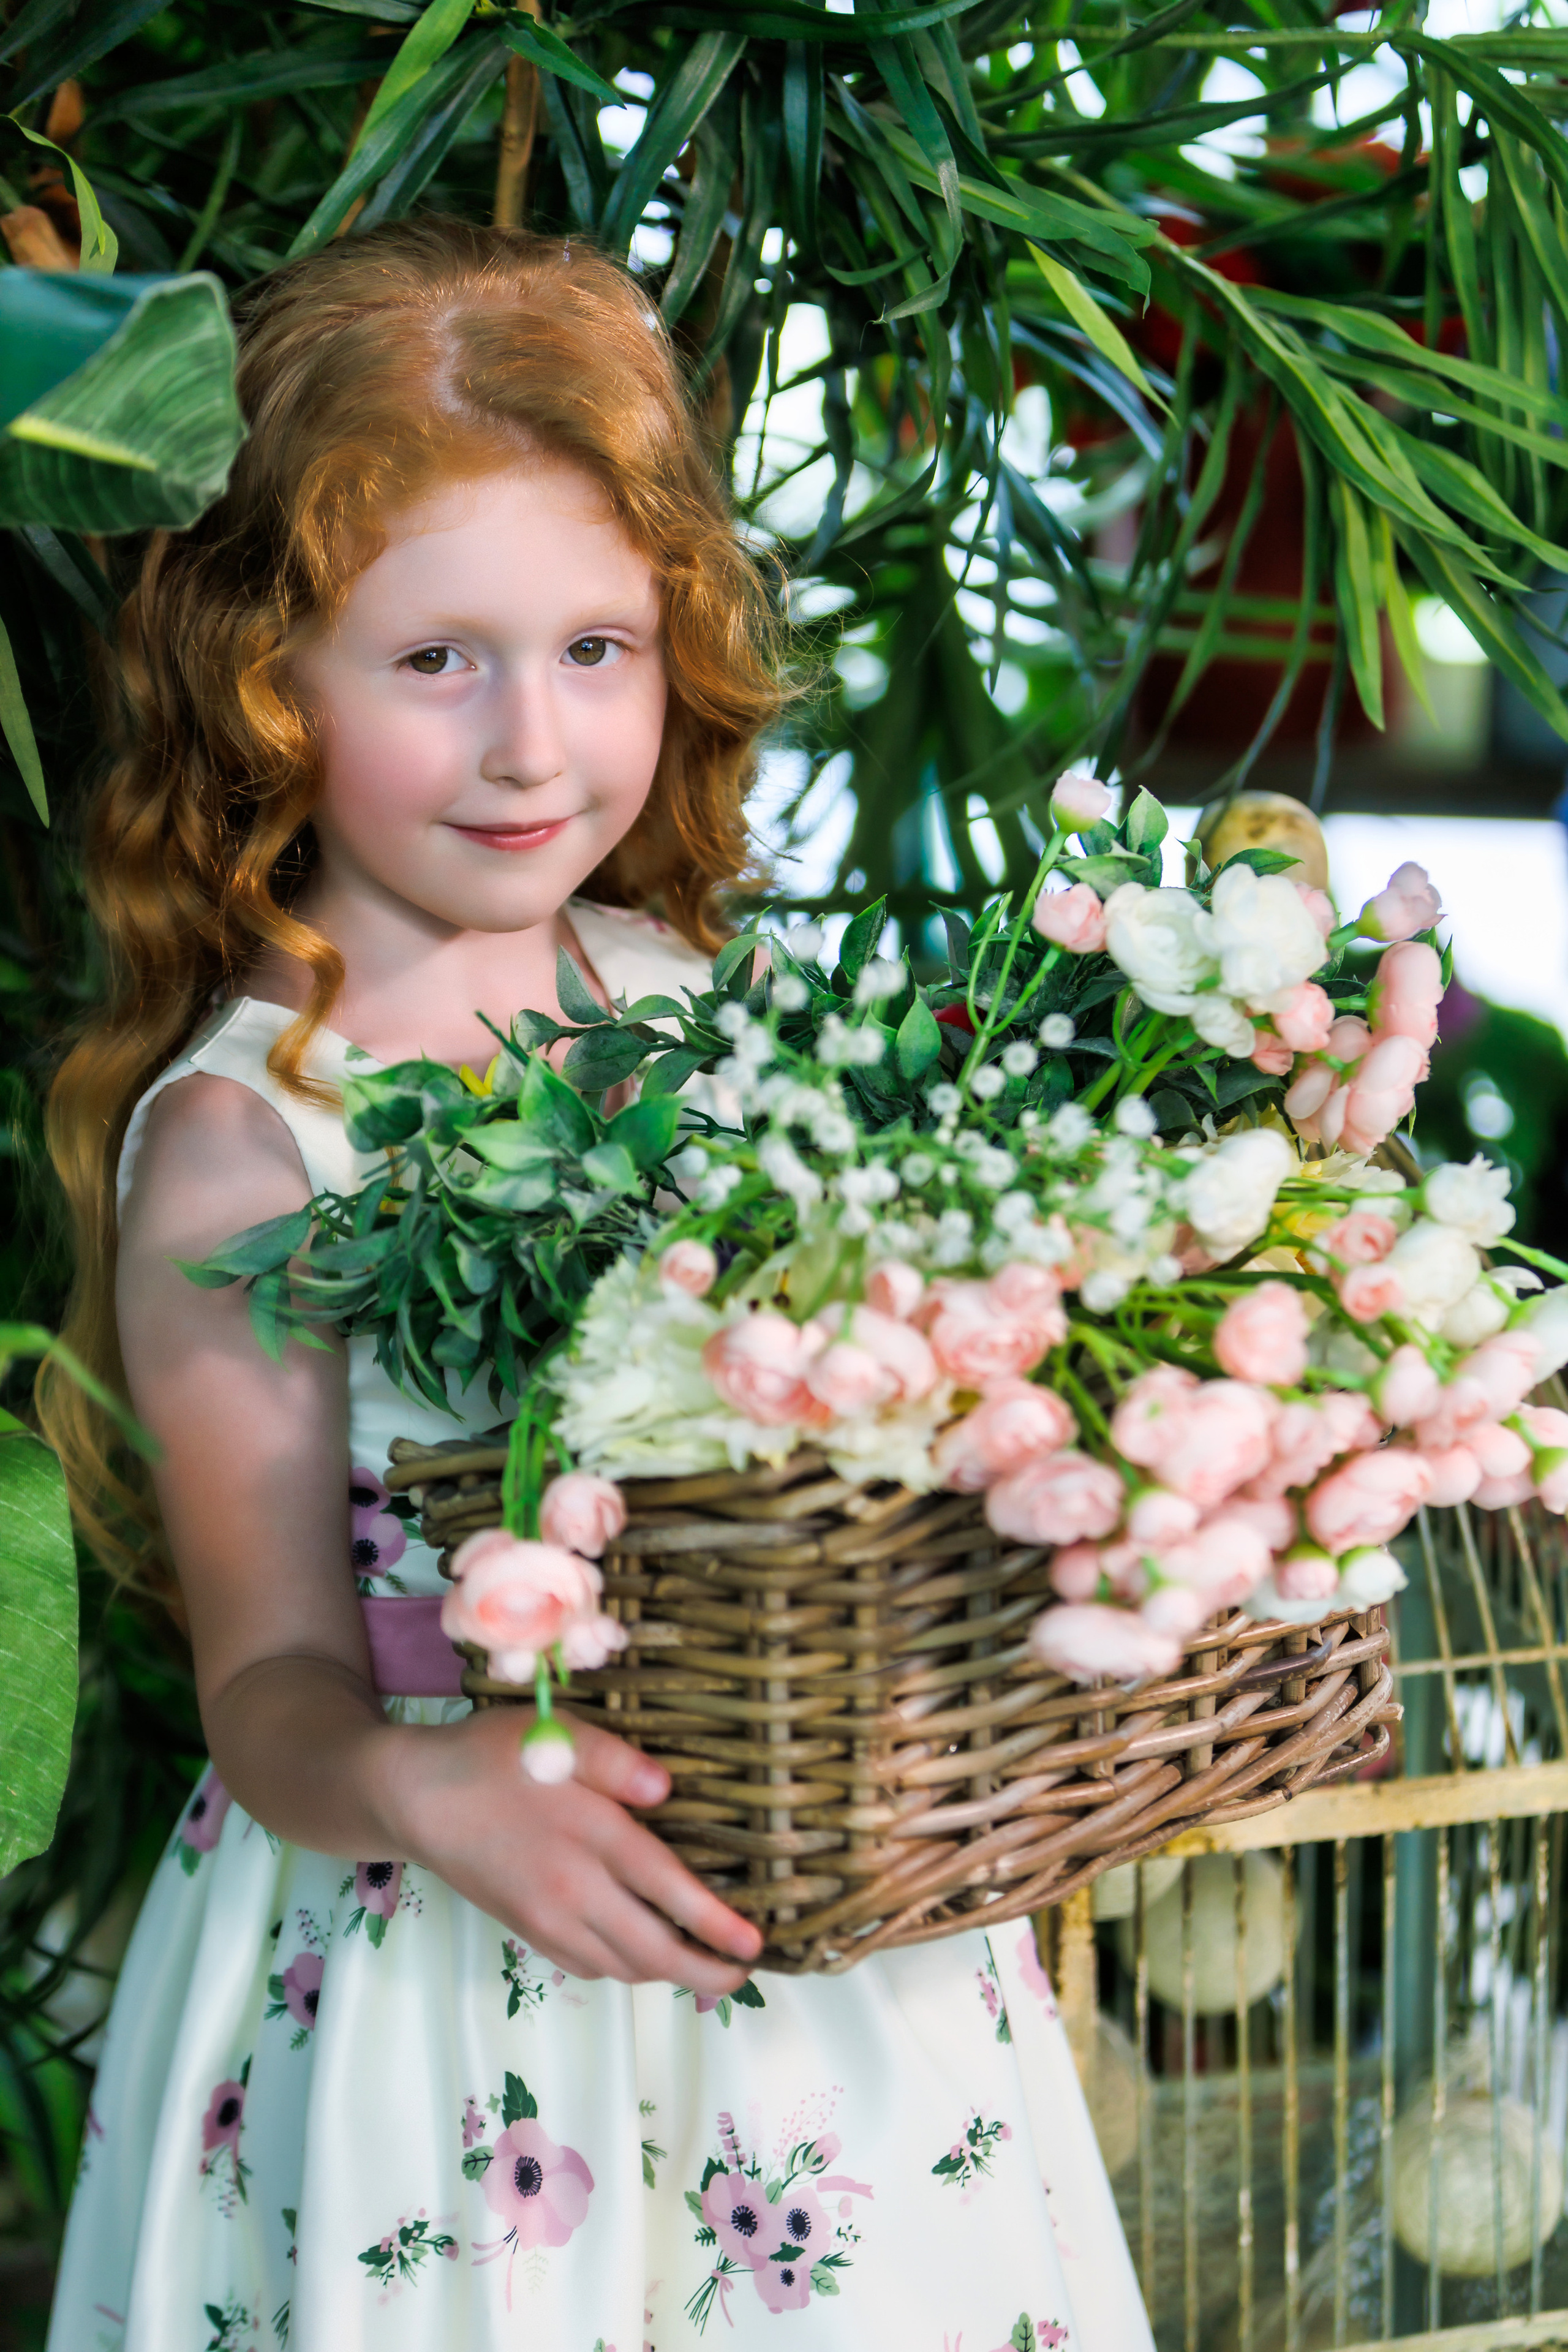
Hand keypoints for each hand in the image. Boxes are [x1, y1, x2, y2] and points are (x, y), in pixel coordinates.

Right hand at [384, 1704, 764, 1992]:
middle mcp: (573, 1889)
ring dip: (662, 1973)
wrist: (412, 1798)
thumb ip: (615, 1761)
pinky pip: (585, 1964)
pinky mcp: (525, 1928)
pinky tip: (636, 1952)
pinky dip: (621, 1967)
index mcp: (591, 1836)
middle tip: (738, 1973)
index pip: (668, 1892)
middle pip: (650, 1950)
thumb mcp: (555, 1735)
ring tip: (698, 1963)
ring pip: (619, 1966)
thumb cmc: (488, 1757)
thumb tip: (667, 1790)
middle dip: (701, 1970)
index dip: (716, 1924)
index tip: (755, 1945)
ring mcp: (546, 1917)